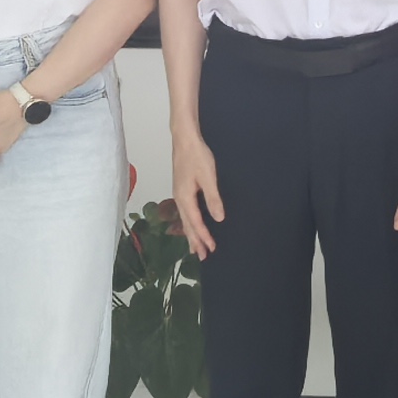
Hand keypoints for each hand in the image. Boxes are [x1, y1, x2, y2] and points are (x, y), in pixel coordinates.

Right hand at [176, 135, 225, 257]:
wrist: (184, 140)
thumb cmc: (197, 156)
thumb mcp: (208, 177)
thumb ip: (213, 198)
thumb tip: (218, 219)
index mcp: (185, 197)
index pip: (195, 222)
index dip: (204, 236)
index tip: (212, 249)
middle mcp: (179, 199)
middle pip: (187, 225)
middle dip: (195, 241)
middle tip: (203, 257)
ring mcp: (179, 194)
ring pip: (184, 220)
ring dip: (191, 235)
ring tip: (195, 249)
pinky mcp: (181, 190)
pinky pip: (184, 213)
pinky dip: (189, 224)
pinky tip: (191, 226)